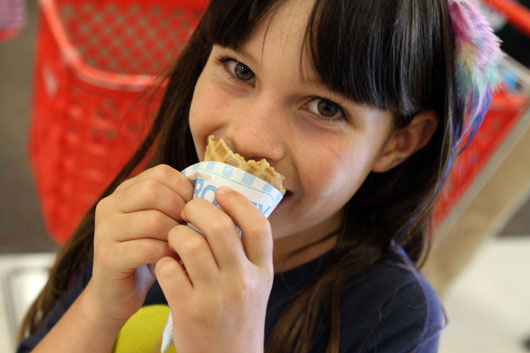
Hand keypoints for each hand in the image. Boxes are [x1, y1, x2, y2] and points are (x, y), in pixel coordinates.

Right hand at [86, 164, 193, 323]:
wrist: (117, 295)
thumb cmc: (150, 254)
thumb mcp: (163, 223)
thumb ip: (177, 203)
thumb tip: (214, 191)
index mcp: (125, 191)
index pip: (161, 173)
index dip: (185, 189)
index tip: (195, 210)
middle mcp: (110, 205)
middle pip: (154, 191)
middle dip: (180, 210)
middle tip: (190, 230)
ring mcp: (105, 230)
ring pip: (152, 220)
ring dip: (176, 236)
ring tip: (183, 247)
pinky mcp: (107, 257)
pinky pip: (147, 249)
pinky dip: (167, 255)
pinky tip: (173, 261)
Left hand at [156, 187, 273, 352]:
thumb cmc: (237, 315)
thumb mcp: (254, 285)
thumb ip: (245, 253)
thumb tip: (223, 209)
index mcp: (262, 272)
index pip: (259, 226)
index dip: (238, 202)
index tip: (221, 192)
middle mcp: (243, 283)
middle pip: (220, 227)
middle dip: (198, 209)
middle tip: (187, 208)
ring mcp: (216, 297)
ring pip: (190, 244)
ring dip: (176, 233)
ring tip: (174, 236)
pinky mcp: (189, 311)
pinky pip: (168, 269)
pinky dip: (163, 261)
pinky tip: (166, 264)